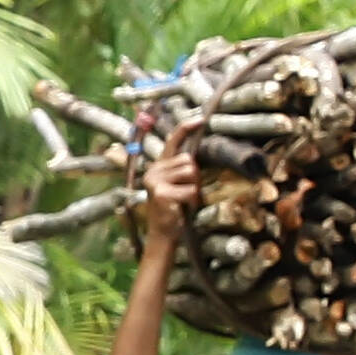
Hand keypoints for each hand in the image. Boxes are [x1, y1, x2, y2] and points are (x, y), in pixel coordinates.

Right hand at [132, 128, 198, 253]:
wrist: (163, 234)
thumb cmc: (174, 208)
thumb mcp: (177, 185)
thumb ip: (182, 169)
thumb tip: (195, 157)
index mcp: (159, 165)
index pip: (172, 141)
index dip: (186, 128)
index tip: (201, 119)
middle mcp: (154, 170)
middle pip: (189, 161)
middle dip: (196, 177)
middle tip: (189, 193)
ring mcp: (156, 181)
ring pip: (191, 173)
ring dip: (195, 189)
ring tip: (185, 200)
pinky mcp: (161, 193)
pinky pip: (191, 191)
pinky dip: (193, 201)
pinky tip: (184, 208)